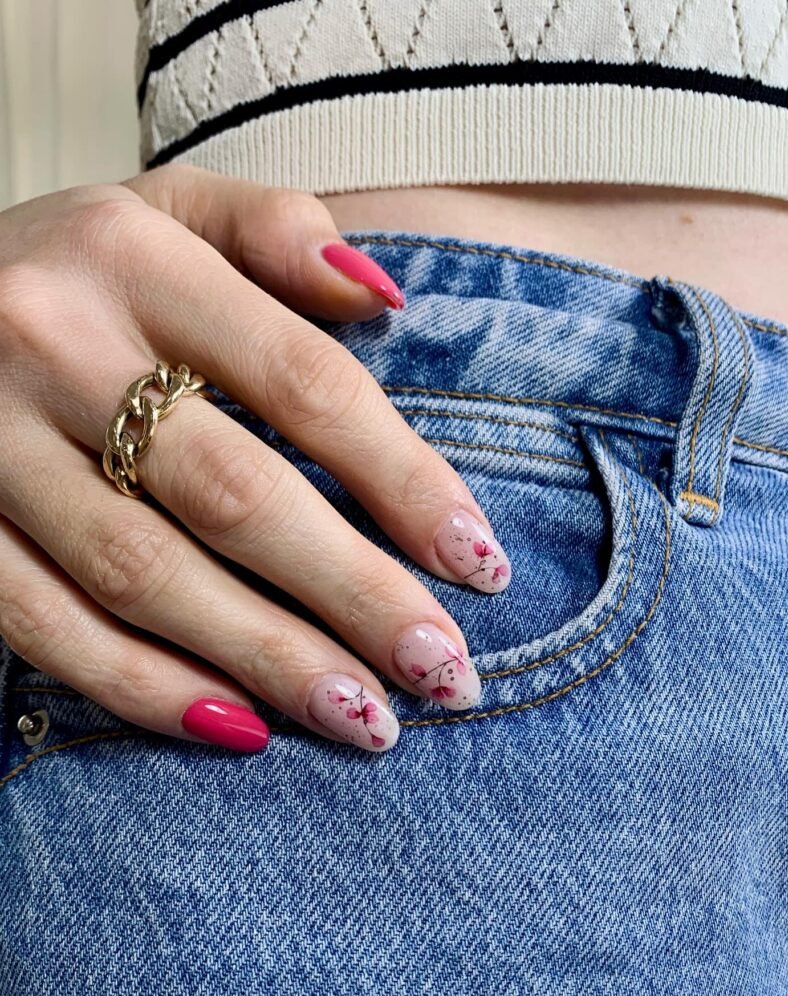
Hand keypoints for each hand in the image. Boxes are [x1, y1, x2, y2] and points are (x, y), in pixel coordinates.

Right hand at [0, 165, 510, 753]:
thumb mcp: (170, 207)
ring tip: (366, 719)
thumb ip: (275, 230)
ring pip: (144, 575)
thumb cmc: (76, 263)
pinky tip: (236, 727)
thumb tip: (384, 301)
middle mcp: (53, 344)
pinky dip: (141, 686)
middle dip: (353, 594)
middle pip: (235, 495)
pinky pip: (43, 623)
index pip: (305, 382)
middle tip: (443, 671)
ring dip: (266, 659)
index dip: (402, 480)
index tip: (477, 560)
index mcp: (134, 256)